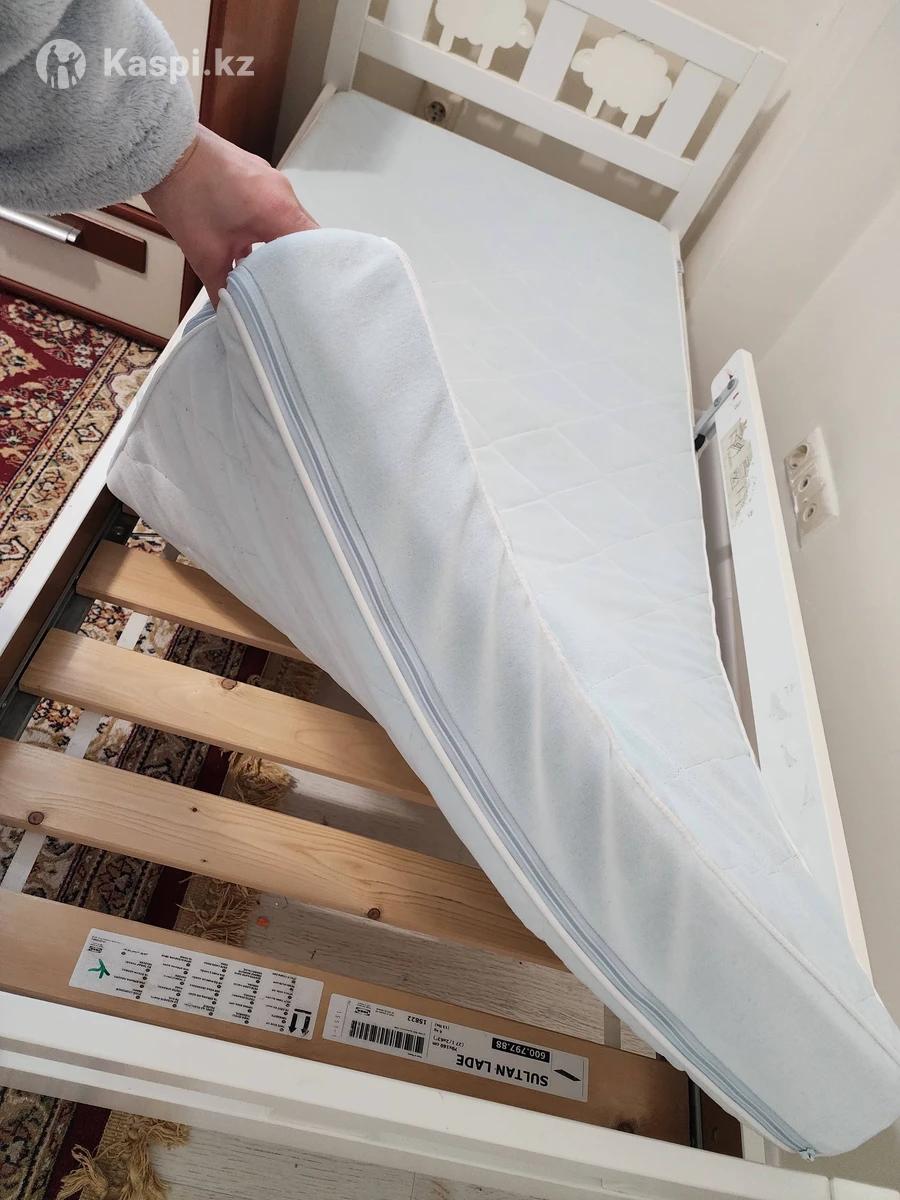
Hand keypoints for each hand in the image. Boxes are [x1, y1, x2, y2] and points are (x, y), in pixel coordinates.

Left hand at [145, 126, 317, 302]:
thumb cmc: (185, 195)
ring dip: (278, 248)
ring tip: (267, 274)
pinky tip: (249, 250)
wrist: (161, 148)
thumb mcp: (205, 254)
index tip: (311, 295)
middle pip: (303, 238)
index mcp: (280, 210)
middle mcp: (282, 192)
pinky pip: (271, 209)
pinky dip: (266, 231)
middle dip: (296, 265)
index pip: (316, 248)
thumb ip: (222, 289)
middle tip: (288, 292)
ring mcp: (269, 181)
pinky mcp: (255, 176)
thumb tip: (230, 314)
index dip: (317, 274)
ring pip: (286, 224)